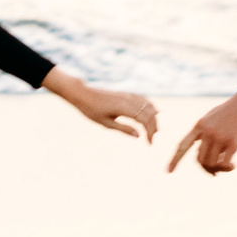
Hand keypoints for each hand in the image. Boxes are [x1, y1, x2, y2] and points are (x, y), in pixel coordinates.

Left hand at [43, 70, 158, 141]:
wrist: (82, 93)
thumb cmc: (91, 109)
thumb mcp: (105, 123)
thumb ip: (123, 129)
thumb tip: (138, 136)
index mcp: (124, 108)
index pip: (145, 120)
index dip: (150, 132)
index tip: (149, 143)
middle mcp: (129, 99)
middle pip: (150, 113)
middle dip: (154, 127)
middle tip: (151, 140)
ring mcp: (128, 95)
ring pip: (149, 105)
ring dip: (153, 118)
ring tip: (152, 130)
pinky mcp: (126, 93)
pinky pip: (144, 100)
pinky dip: (150, 108)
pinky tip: (152, 115)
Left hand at [168, 93, 236, 174]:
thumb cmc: (231, 111)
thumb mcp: (212, 117)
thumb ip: (203, 132)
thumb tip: (199, 151)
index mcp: (199, 126)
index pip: (183, 145)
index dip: (175, 159)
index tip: (169, 171)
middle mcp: (207, 132)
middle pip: (200, 159)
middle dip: (207, 169)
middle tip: (216, 172)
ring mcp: (220, 137)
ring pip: (212, 163)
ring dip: (219, 169)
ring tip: (227, 167)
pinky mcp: (234, 141)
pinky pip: (225, 162)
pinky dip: (228, 168)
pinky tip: (233, 166)